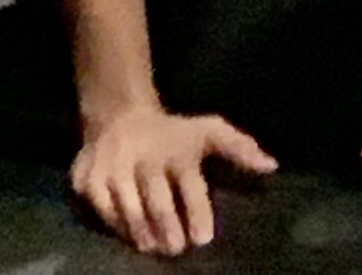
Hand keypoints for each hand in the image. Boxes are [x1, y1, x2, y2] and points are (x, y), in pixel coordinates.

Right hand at [69, 98, 277, 254]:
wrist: (118, 114)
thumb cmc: (172, 135)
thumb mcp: (208, 131)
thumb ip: (239, 149)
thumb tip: (272, 167)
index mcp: (177, 148)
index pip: (189, 184)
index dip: (198, 212)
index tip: (203, 238)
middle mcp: (145, 157)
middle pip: (156, 202)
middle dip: (168, 228)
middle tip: (176, 248)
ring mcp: (113, 167)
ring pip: (127, 209)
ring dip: (141, 233)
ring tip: (153, 248)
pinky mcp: (88, 177)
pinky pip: (101, 210)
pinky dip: (115, 226)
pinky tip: (128, 236)